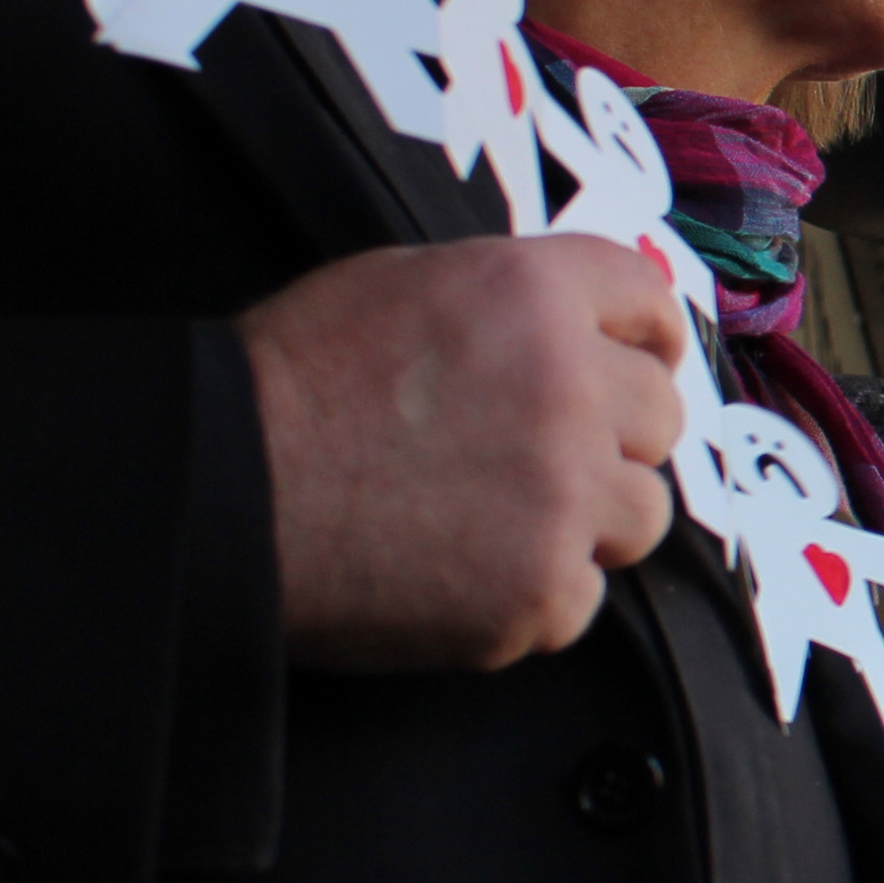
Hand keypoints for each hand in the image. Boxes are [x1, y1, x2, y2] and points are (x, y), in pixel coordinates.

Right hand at [240, 235, 683, 669]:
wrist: (223, 491)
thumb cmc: (290, 384)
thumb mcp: (399, 285)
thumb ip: (506, 303)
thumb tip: (571, 330)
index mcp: (535, 294)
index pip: (649, 302)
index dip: (646, 338)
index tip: (642, 364)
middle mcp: (571, 387)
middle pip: (659, 416)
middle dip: (614, 436)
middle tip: (541, 458)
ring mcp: (566, 495)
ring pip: (641, 512)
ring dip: (588, 520)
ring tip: (496, 522)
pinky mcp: (543, 590)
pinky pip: (580, 597)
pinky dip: (533, 596)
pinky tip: (460, 577)